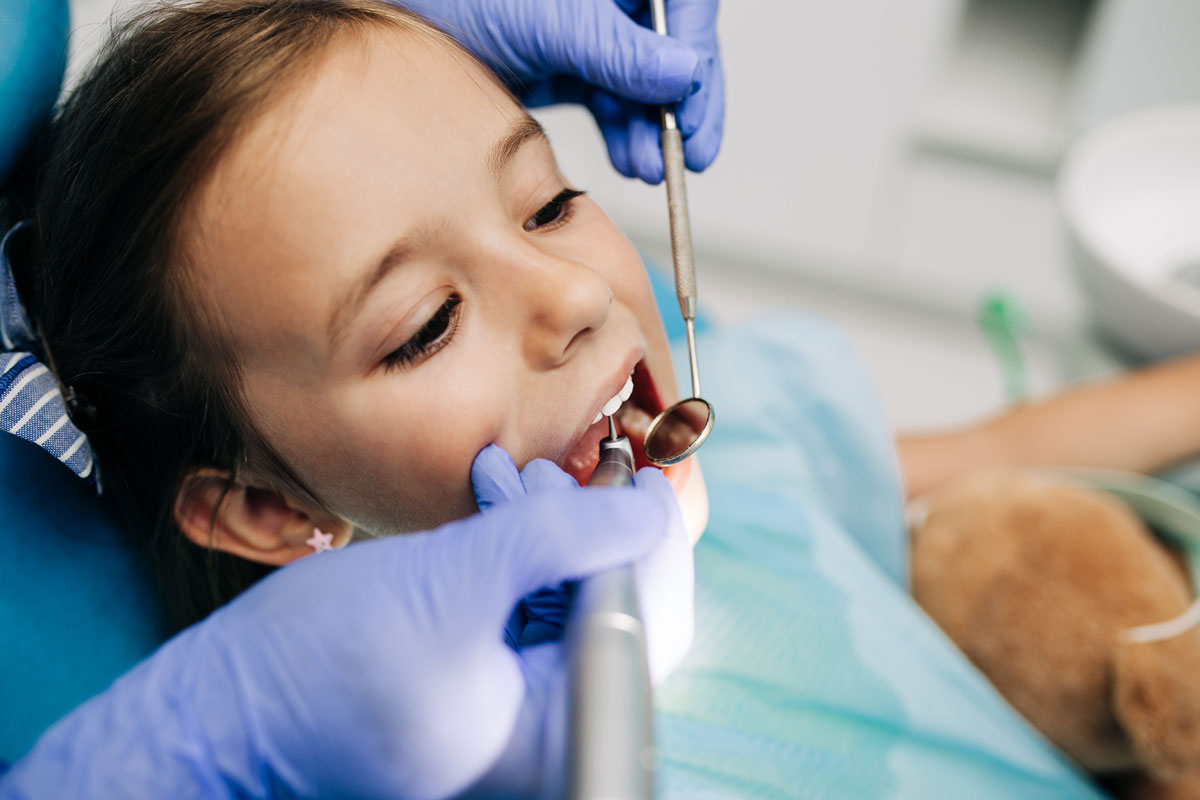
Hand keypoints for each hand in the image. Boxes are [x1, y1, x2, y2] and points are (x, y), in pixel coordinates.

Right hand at [2, 447, 683, 799]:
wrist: (214, 712)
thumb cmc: (317, 664)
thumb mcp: (453, 583)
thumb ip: (560, 541)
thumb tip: (650, 508)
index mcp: (554, 732)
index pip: (643, 628)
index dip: (647, 540)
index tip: (638, 473)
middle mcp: (542, 732)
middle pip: (609, 611)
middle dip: (583, 528)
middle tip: (552, 469)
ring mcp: (507, 712)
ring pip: (564, 602)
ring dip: (543, 530)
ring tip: (506, 476)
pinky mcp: (474, 685)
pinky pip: (520, 611)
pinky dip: (510, 554)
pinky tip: (488, 501)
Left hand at [402, 0, 723, 182]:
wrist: (398, 7)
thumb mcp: (551, 20)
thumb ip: (618, 51)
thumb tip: (683, 75)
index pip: (687, 13)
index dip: (701, 69)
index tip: (695, 123)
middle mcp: (613, 1)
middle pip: (670, 54)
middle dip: (677, 110)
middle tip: (683, 158)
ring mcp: (592, 29)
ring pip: (642, 84)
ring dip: (650, 128)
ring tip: (647, 167)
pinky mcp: (566, 60)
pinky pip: (610, 98)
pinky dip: (622, 130)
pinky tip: (629, 160)